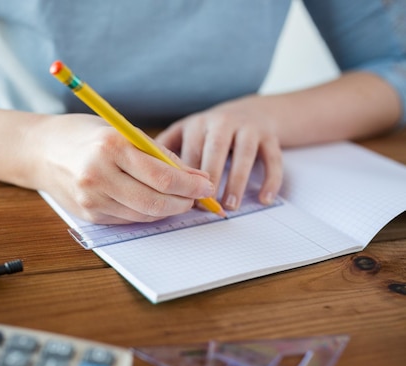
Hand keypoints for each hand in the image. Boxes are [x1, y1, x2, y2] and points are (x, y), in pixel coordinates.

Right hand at [30, 114, 215, 223]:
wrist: (39, 151)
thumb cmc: (83, 134)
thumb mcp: (120, 130)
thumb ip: (154, 152)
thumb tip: (190, 175)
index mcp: (110, 147)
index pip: (162, 176)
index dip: (191, 184)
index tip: (206, 184)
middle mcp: (99, 175)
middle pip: (155, 201)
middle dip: (184, 202)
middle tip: (198, 197)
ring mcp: (92, 199)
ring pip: (144, 214)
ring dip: (168, 210)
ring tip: (179, 199)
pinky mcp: (89, 214)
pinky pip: (128, 219)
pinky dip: (147, 213)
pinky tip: (155, 203)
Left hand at [156, 95, 282, 210]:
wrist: (252, 111)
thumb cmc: (210, 131)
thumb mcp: (186, 133)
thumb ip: (166, 150)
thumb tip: (141, 177)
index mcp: (197, 125)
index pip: (189, 152)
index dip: (185, 177)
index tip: (180, 199)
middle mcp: (222, 123)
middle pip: (215, 151)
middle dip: (209, 179)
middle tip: (205, 205)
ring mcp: (248, 128)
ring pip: (245, 155)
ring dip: (238, 181)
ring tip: (230, 205)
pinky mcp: (270, 136)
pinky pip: (273, 159)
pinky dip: (271, 180)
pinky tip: (265, 199)